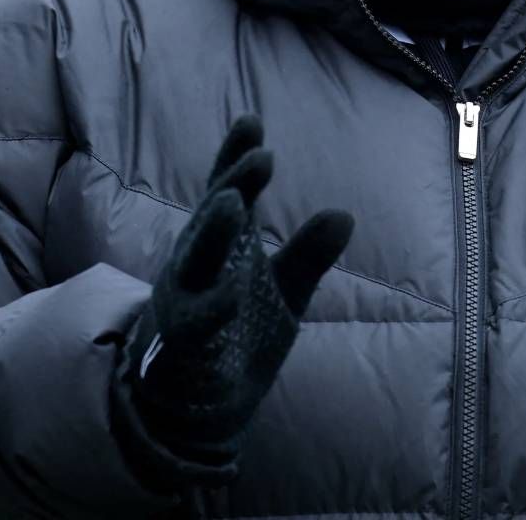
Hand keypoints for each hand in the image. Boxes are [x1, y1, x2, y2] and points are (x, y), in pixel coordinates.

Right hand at [113, 115, 354, 489]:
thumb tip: (344, 214)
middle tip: (260, 158)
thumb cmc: (234, 333)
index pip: (225, 194)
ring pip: (194, 265)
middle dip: (232, 187)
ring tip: (232, 204)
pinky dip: (211, 309)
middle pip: (211, 220)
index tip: (252, 121)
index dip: (235, 159)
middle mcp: (194, 268)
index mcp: (218, 248)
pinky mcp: (181, 350)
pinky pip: (194, 327)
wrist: (190, 404)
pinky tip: (232, 294)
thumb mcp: (280, 290)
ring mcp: (183, 306)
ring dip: (210, 234)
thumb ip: (306, 255)